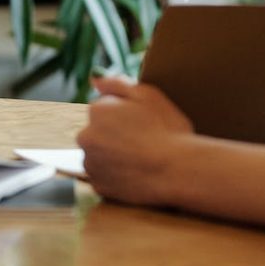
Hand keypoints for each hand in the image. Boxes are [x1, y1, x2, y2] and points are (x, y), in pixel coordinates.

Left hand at [76, 75, 194, 206]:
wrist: (178, 171)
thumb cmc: (167, 130)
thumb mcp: (148, 95)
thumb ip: (116, 83)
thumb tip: (94, 79)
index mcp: (97, 111)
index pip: (104, 109)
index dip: (126, 115)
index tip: (143, 124)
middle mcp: (86, 136)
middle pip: (98, 132)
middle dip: (114, 135)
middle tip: (142, 142)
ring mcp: (91, 164)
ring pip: (99, 155)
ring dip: (113, 156)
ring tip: (140, 160)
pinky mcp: (99, 186)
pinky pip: (104, 177)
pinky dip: (116, 176)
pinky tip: (136, 174)